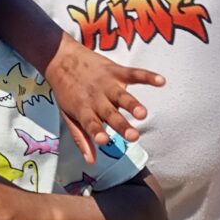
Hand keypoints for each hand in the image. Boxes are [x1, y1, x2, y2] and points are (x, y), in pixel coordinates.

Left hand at [47, 36, 163, 161]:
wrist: (59, 57)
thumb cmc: (66, 90)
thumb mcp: (67, 114)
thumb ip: (81, 137)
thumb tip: (91, 161)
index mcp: (83, 109)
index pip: (90, 123)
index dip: (96, 131)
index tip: (104, 140)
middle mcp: (96, 98)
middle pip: (110, 114)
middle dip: (121, 125)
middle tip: (134, 136)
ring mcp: (106, 84)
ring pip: (122, 96)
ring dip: (132, 104)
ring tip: (143, 113)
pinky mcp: (115, 70)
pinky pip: (133, 73)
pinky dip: (147, 76)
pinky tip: (160, 81)